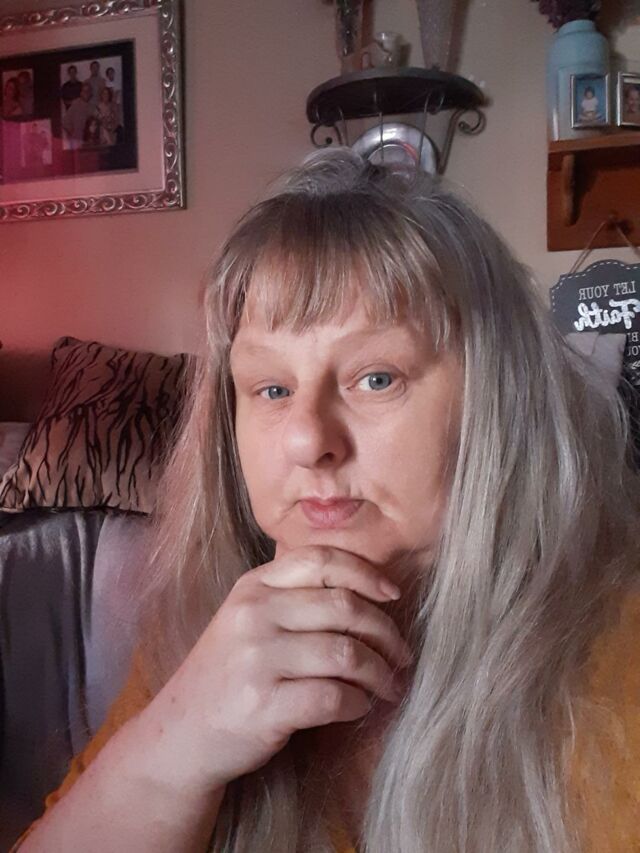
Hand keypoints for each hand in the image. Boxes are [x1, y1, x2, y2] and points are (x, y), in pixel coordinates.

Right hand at [151, 545, 412, 790]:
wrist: (181, 733)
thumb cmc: (228, 673)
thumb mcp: (248, 619)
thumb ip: (293, 598)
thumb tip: (370, 594)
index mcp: (253, 587)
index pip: (321, 560)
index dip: (366, 574)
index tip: (392, 596)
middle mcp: (254, 615)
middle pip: (344, 606)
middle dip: (385, 632)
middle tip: (402, 654)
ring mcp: (257, 659)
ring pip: (346, 653)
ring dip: (379, 672)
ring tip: (388, 685)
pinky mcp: (264, 705)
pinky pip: (334, 696)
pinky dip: (358, 703)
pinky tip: (360, 706)